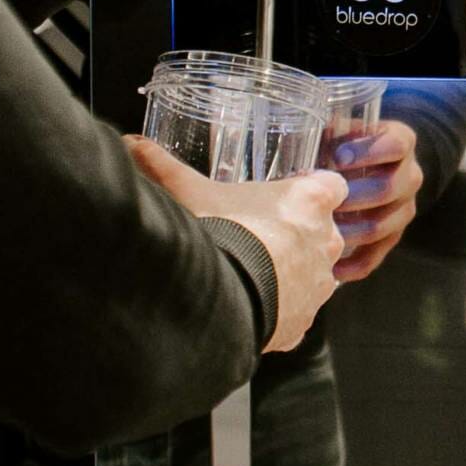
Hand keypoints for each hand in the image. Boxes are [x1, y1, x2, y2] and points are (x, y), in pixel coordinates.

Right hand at [125, 135, 346, 351]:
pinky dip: (281, 309)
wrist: (216, 300)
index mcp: (309, 201)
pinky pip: (299, 311)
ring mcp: (319, 285)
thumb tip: (132, 144)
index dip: (314, 189)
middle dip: (298, 234)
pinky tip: (250, 303)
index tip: (294, 194)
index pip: (332, 185)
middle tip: (261, 235)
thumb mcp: (187, 192)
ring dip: (292, 272)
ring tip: (252, 272)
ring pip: (315, 274)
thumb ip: (163, 165)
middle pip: (325, 231)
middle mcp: (326, 242)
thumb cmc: (214, 236)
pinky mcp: (305, 321)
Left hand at [329, 120, 422, 283]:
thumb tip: (298, 137)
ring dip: (351, 232)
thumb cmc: (344, 142)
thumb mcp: (340, 129)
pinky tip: (333, 270)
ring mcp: (404, 208)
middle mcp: (410, 175)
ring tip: (322, 232)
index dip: (370, 152)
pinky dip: (355, 265)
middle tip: (325, 199)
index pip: (397, 145)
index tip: (340, 157)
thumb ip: (326, 132)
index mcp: (401, 142)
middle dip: (354, 196)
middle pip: (389, 189)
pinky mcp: (393, 235)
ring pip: (383, 226)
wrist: (367, 163)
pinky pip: (378, 255)